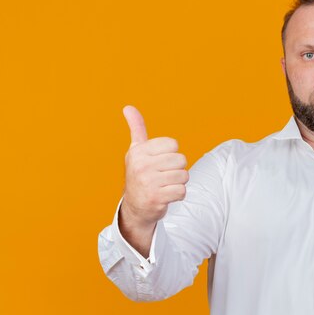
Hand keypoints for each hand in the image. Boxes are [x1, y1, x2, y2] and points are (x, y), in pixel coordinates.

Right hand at [121, 105, 188, 228]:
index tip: (160, 161)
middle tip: (164, 176)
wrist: (135, 207)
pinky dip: (178, 195)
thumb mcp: (136, 151)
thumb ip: (137, 129)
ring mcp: (148, 183)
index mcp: (138, 151)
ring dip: (178, 183)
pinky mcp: (156, 198)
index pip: (173, 144)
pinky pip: (182, 191)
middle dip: (177, 169)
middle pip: (181, 160)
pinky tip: (166, 196)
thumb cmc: (140, 174)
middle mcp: (141, 166)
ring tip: (165, 186)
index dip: (172, 153)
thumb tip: (128, 107)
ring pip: (184, 176)